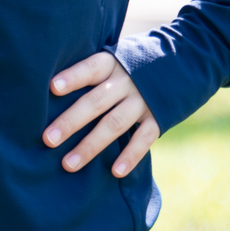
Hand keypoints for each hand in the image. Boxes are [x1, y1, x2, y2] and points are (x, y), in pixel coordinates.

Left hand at [42, 52, 161, 177]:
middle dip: (71, 122)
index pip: (91, 69)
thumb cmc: (131, 65)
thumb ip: (92, 72)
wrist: (181, 62)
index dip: (73, 78)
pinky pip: (144, 138)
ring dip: (91, 146)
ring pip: (115, 124)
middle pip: (96, 102)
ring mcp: (144, 100)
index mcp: (113, 64)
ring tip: (68, 164)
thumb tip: (50, 90)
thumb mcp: (115, 58)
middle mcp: (127, 82)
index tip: (53, 88)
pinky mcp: (159, 117)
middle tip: (48, 139)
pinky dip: (130, 155)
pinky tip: (116, 172)